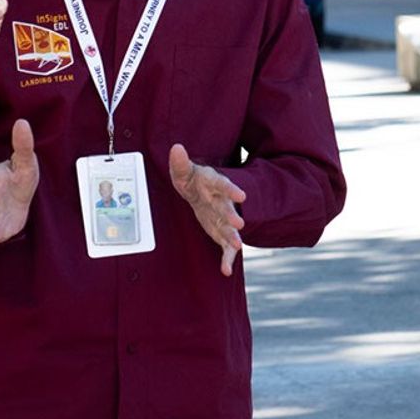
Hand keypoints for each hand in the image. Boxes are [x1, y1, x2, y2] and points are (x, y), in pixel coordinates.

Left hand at [169, 144, 246, 275]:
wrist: (200, 192)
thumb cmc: (192, 180)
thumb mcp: (183, 171)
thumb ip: (180, 162)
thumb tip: (176, 148)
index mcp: (214, 184)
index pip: (223, 185)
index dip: (232, 189)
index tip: (242, 195)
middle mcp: (221, 201)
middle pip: (227, 209)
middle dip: (232, 216)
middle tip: (240, 225)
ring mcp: (222, 217)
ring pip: (229, 229)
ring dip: (233, 238)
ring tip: (237, 247)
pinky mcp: (220, 231)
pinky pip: (224, 245)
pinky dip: (226, 258)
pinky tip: (225, 270)